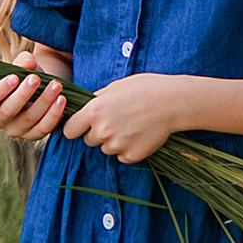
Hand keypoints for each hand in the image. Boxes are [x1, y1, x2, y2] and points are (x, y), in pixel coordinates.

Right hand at [0, 68, 67, 144]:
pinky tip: (61, 100)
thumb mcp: (24, 64)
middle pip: (8, 111)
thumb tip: (28, 63)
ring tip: (56, 85)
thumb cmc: (25, 74)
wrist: (41, 87)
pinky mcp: (33, 135)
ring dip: (44, 102)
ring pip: (29, 119)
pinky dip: (54, 115)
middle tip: (36, 78)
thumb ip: (23, 62)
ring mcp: (16, 130)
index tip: (14, 77)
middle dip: (23, 94)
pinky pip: (43, 128)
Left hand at [63, 71, 193, 163]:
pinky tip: (139, 134)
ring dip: (114, 141)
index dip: (76, 127)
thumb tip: (85, 106)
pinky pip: (122, 155)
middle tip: (116, 120)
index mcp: (94, 111)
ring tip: (131, 125)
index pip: (69, 130)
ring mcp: (117, 145)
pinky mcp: (131, 156)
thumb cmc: (144, 89)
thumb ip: (97, 99)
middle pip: (88, 141)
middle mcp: (102, 131)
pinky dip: (128, 148)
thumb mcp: (115, 87)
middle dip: (97, 133)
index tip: (83, 126)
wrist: (172, 102)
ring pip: (106, 148)